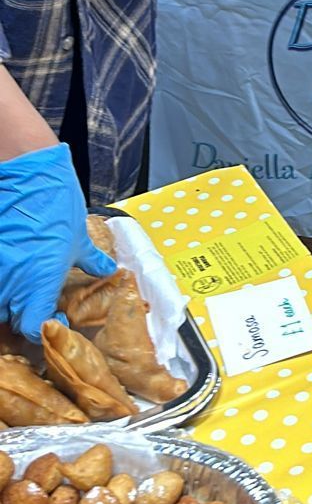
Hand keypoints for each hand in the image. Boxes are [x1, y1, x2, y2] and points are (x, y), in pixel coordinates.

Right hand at [0, 145, 115, 339]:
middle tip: (38, 299)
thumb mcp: (79, 238)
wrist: (28, 175)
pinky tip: (11, 268)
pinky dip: (2, 279)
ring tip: (23, 284)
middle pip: (11, 319)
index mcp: (39, 285)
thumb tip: (108, 269)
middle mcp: (13, 285)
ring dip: (9, 299)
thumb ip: (91, 261)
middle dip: (25, 313)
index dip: (44, 327)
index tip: (54, 317)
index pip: (32, 328)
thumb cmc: (57, 207)